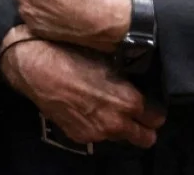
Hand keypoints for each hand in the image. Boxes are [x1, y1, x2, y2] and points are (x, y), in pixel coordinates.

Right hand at [0, 27, 165, 148]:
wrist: (36, 68)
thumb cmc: (71, 56)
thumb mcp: (106, 61)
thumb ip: (127, 79)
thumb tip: (137, 82)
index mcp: (129, 101)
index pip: (158, 117)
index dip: (153, 109)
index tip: (147, 104)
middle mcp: (117, 122)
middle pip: (146, 138)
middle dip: (144, 127)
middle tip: (134, 114)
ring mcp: (98, 132)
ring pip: (121, 137)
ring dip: (118, 126)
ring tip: (104, 108)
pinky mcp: (79, 136)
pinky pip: (97, 135)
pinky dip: (96, 125)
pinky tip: (85, 109)